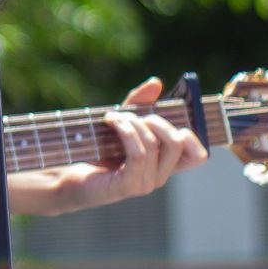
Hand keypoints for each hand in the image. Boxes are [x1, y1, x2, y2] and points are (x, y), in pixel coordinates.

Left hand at [47, 77, 209, 213]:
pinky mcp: (129, 185)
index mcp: (164, 164)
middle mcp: (159, 176)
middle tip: (133, 115)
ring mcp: (146, 183)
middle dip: (156, 120)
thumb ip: (140, 104)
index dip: (191, 133)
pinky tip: (111, 121)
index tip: (164, 115)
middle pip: (178, 142)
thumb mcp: (122, 123)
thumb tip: (156, 83)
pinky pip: (138, 153)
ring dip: (133, 122)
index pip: (197, 154)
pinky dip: (125, 131)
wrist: (70, 176)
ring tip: (113, 116)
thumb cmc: (97, 150)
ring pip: (154, 144)